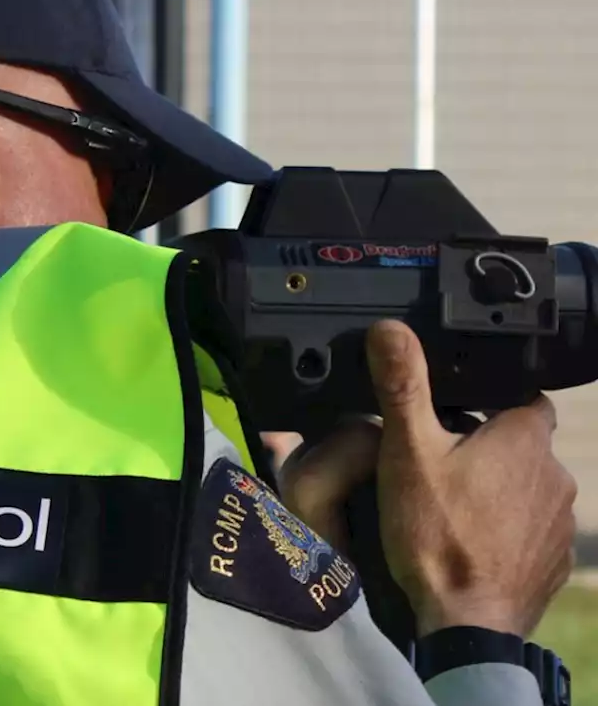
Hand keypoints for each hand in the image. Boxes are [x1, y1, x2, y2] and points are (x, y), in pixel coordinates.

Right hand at [367, 320, 576, 636]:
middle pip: (523, 443)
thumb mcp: (408, 452)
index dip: (492, 396)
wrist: (466, 623)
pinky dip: (507, 531)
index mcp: (523, 438)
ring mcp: (561, 522)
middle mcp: (555, 474)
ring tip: (451, 504)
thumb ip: (402, 387)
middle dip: (490, 446)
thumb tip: (390, 329)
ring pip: (529, 487)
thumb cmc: (436, 533)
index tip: (456, 409)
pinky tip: (470, 542)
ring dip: (500, 489)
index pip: (523, 395)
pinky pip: (532, 531)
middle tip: (440, 460)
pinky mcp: (556, 561)